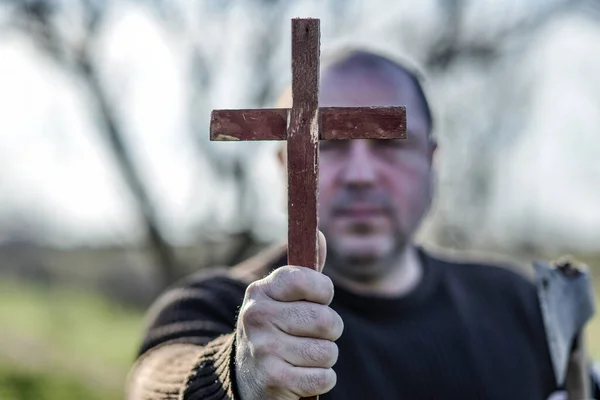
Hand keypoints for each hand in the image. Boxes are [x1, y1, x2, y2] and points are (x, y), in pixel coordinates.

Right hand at [234, 231, 342, 399]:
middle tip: (311, 334)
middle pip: (326, 320)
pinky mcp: (273, 379)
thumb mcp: (282, 297)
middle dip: (329, 330)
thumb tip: (319, 234)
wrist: (245, 376)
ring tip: (302, 356)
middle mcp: (257, 316)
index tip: (317, 300)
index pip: (308, 281)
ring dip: (324, 357)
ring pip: (328, 351)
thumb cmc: (275, 328)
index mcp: (262, 291)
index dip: (323, 293)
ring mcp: (263, 349)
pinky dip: (321, 379)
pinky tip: (301, 374)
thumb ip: (305, 270)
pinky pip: (324, 377)